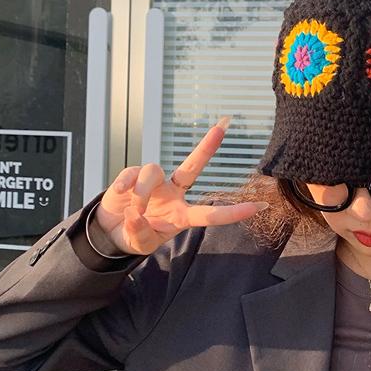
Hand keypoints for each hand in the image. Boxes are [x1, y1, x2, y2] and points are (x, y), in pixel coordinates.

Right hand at [95, 117, 268, 254]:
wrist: (110, 229)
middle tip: (223, 126)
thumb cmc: (134, 235)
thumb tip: (135, 213)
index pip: (211, 214)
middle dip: (206, 147)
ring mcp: (154, 183)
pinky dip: (125, 184)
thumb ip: (141, 233)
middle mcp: (173, 194)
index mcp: (182, 215)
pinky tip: (120, 193)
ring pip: (153, 172)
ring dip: (143, 193)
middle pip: (192, 167)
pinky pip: (132, 172)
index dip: (235, 212)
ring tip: (134, 210)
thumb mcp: (141, 244)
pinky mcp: (132, 175)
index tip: (260, 206)